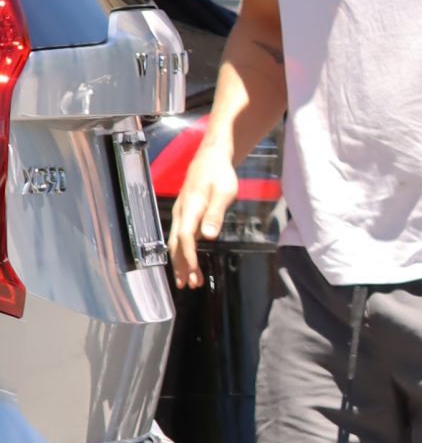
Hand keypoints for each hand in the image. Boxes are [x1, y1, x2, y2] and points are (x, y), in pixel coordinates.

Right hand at [168, 145, 238, 288]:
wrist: (211, 157)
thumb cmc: (219, 173)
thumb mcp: (224, 191)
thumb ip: (216, 213)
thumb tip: (208, 236)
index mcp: (190, 208)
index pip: (185, 238)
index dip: (188, 257)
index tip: (193, 273)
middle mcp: (181, 213)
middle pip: (177, 245)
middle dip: (182, 266)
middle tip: (190, 285)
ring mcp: (181, 213)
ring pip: (176, 242)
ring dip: (182, 262)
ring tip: (189, 281)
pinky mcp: (185, 214)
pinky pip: (180, 237)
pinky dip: (183, 252)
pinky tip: (189, 262)